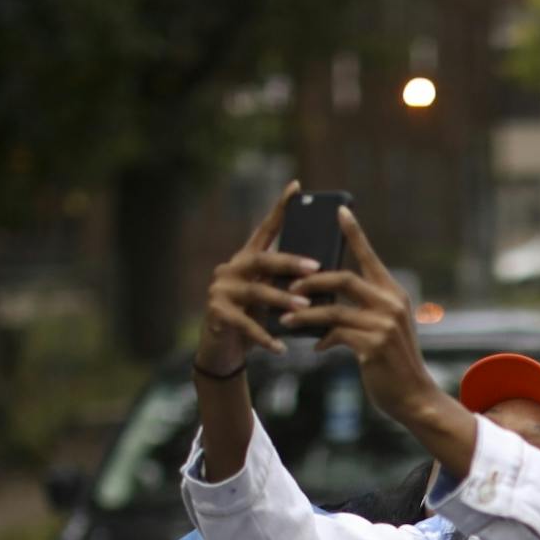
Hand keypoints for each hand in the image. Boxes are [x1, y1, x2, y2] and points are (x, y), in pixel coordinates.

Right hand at [197, 181, 323, 372]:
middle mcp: (230, 269)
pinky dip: (265, 337)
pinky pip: (246, 325)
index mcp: (246, 260)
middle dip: (290, 263)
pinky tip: (281, 348)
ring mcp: (221, 290)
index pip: (265, 230)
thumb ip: (287, 285)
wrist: (222, 351)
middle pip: (262, 259)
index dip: (280, 209)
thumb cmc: (253, 320)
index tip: (296, 188)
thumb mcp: (271, 299)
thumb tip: (324, 277)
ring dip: (283, 300)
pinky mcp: (216, 314)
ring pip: (256, 291)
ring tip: (306, 309)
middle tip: (316, 267)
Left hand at [285, 207, 438, 421]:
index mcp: (394, 293)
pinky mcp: (373, 345)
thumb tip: (324, 306)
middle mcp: (391, 303)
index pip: (369, 257)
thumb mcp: (384, 329)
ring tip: (286, 320)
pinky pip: (335, 334)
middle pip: (343, 278)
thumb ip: (363, 311)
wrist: (414, 396)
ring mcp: (383, 324)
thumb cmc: (394, 363)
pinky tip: (316, 346)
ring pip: (333, 308)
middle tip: (289, 288)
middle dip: (311, 281)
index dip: (354, 233)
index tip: (339, 211)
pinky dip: (322, 338)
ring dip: (305, 314)